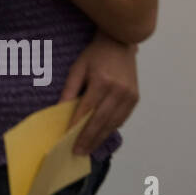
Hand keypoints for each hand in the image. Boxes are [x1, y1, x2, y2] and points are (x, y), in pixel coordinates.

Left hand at [59, 30, 138, 155]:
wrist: (120, 42)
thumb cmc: (95, 54)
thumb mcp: (78, 68)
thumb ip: (70, 89)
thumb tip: (60, 110)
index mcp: (102, 82)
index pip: (87, 110)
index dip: (76, 126)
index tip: (67, 140)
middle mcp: (118, 91)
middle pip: (101, 121)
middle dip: (88, 138)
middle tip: (78, 152)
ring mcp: (129, 96)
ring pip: (113, 123)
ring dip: (100, 138)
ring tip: (88, 149)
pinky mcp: (135, 98)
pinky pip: (122, 118)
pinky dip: (111, 128)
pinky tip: (101, 135)